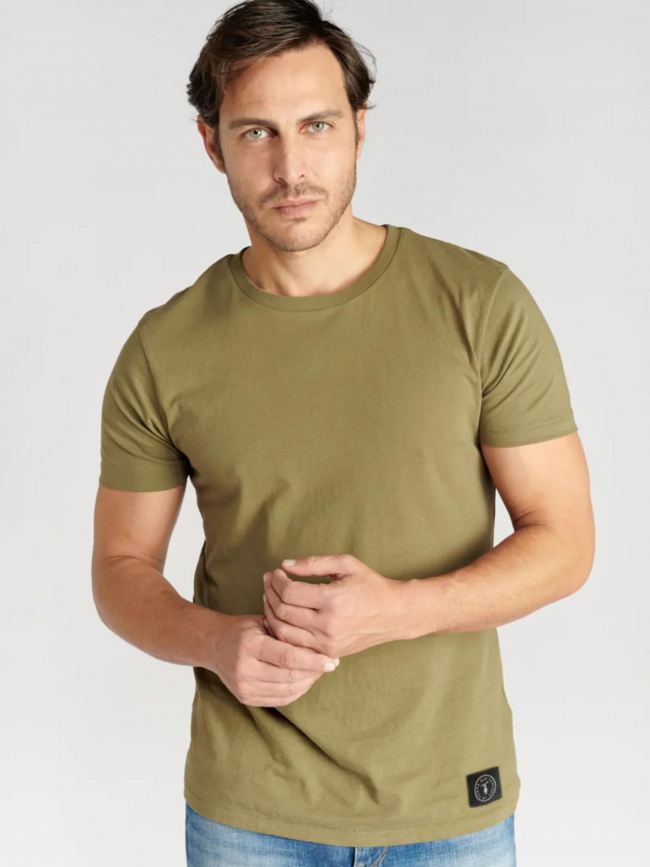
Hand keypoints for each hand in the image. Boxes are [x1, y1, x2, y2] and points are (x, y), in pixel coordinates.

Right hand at [208, 614, 339, 707]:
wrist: (215, 645)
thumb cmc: (243, 630)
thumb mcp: (263, 621)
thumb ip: (287, 632)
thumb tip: (319, 643)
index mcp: (250, 646)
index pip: (288, 657)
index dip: (313, 660)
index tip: (331, 660)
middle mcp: (245, 669)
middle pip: (289, 677)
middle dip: (314, 672)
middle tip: (330, 664)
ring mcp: (243, 687)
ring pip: (287, 691)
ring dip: (308, 682)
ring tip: (319, 671)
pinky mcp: (245, 699)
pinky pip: (279, 700)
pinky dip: (296, 691)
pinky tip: (305, 680)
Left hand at [263, 554, 401, 659]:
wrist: (394, 614)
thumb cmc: (370, 585)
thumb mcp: (346, 564)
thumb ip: (314, 563)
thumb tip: (285, 565)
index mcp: (333, 600)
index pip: (290, 592)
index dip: (277, 581)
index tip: (276, 572)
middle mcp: (328, 625)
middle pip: (283, 612)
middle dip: (270, 594)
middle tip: (268, 582)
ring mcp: (327, 643)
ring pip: (284, 632)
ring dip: (271, 613)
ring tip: (270, 598)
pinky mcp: (328, 653)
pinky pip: (295, 645)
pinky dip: (282, 632)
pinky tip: (280, 617)